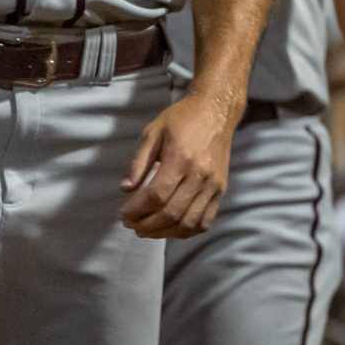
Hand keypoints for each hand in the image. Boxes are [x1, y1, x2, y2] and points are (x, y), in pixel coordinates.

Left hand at [121, 89, 236, 237]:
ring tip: (146, 230)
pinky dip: (187, 230)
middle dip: (147, 224)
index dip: (137, 209)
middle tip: (130, 224)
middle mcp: (200, 176)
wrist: (216, 112)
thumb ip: (139, 162)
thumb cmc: (181, 119)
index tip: (123, 214)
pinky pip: (206, 220)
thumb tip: (126, 188)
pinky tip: (170, 229)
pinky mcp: (221, 190)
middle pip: (172, 213)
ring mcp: (214, 185)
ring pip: (189, 222)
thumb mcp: (152, 133)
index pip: (157, 195)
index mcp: (181, 159)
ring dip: (165, 232)